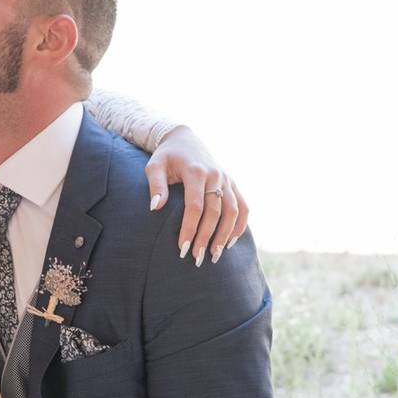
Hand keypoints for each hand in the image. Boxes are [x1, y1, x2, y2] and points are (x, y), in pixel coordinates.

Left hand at [144, 126, 248, 265]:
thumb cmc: (166, 156)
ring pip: (233, 211)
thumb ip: (155, 185)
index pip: (195, 206)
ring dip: (225, 235)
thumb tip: (155, 208)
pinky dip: (240, 225)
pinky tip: (230, 242)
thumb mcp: (154, 165)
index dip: (190, 228)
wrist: (185, 139)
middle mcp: (215, 175)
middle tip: (197, 258)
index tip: (183, 248)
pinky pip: (243, 206)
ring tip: (215, 255)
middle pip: (215, 212)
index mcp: (195, 171)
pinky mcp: (232, 183)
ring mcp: (226, 179)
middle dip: (207, 237)